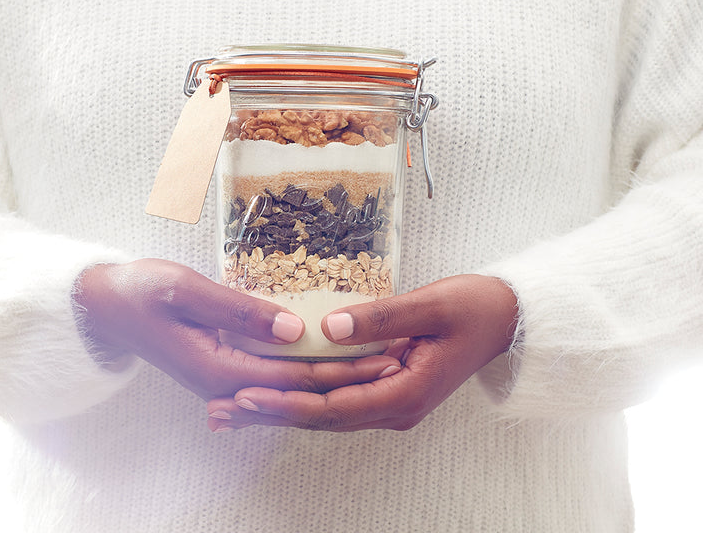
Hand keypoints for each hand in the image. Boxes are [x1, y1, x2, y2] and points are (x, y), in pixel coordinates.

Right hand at [74, 258, 400, 400]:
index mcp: (219, 369)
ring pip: (292, 381)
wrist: (103, 306)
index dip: (343, 369)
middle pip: (301, 386)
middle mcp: (226, 382)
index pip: (296, 378)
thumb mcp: (185, 291)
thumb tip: (295, 330)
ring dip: (335, 372)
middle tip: (400, 358)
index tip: (384, 356)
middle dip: (351, 375)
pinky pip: (276, 371)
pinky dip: (309, 364)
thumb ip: (239, 311)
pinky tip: (332, 354)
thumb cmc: (140, 293)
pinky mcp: (225, 364)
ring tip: (379, 358)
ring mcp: (225, 376)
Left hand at [206, 275, 516, 431]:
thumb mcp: (430, 305)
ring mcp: (389, 401)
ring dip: (278, 410)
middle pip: (320, 417)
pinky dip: (300, 397)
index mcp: (405, 393)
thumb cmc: (474, 309)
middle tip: (217, 412)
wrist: (506, 319)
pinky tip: (271, 394)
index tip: (244, 397)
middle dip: (268, 415)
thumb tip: (327, 328)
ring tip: (229, 411)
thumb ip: (380, 317)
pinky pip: (336, 399)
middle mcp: (394, 408)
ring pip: (324, 412)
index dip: (286, 404)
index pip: (333, 406)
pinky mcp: (385, 389)